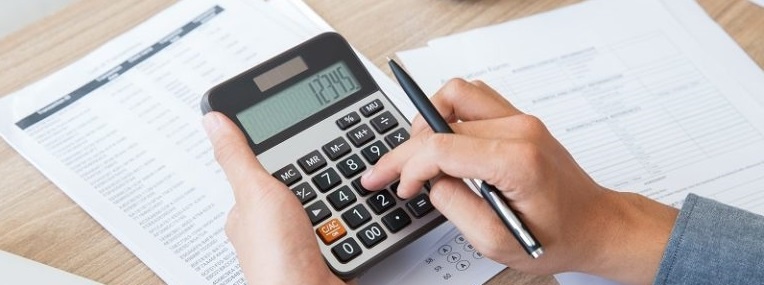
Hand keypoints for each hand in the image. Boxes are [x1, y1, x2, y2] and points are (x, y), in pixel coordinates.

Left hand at [203, 112, 345, 284]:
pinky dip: (353, 221)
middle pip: (298, 187)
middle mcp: (270, 229)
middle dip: (317, 178)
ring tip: (346, 194)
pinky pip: (345, 225)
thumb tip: (213, 121)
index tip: (301, 142)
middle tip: (331, 168)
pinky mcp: (326, 254)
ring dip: (339, 201)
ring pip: (324, 206)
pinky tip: (355, 217)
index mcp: (247, 212)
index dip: (283, 156)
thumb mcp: (255, 192)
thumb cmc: (276, 260)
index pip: (262, 171)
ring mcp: (299, 243)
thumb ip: (237, 156)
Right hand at [361, 79, 677, 283]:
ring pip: (457, 93)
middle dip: (407, 149)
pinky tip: (442, 141)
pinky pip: (474, 98)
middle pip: (442, 120)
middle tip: (387, 171)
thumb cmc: (558, 236)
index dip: (409, 167)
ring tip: (418, 154)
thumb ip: (455, 208)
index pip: (441, 147)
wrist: (596, 225)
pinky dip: (449, 114)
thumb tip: (430, 181)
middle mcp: (520, 130)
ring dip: (429, 119)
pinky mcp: (520, 119)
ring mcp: (521, 119)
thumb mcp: (497, 242)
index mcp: (517, 161)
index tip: (398, 186)